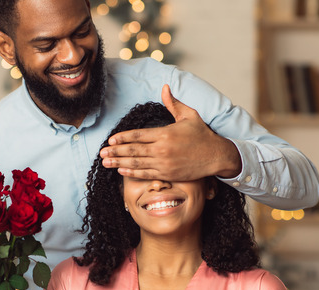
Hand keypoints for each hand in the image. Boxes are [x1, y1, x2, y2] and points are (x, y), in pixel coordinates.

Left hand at [100, 84, 240, 179]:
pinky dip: (131, 173)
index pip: (138, 136)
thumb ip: (173, 103)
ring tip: (106, 162)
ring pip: (136, 163)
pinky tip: (121, 171)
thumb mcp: (189, 115)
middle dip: (115, 151)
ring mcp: (164, 163)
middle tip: (102, 152)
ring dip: (119, 163)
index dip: (123, 138)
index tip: (111, 139)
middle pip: (133, 150)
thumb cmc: (202, 135)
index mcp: (165, 133)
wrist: (216, 156)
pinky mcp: (167, 174)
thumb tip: (165, 87)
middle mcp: (162, 149)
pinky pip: (145, 174)